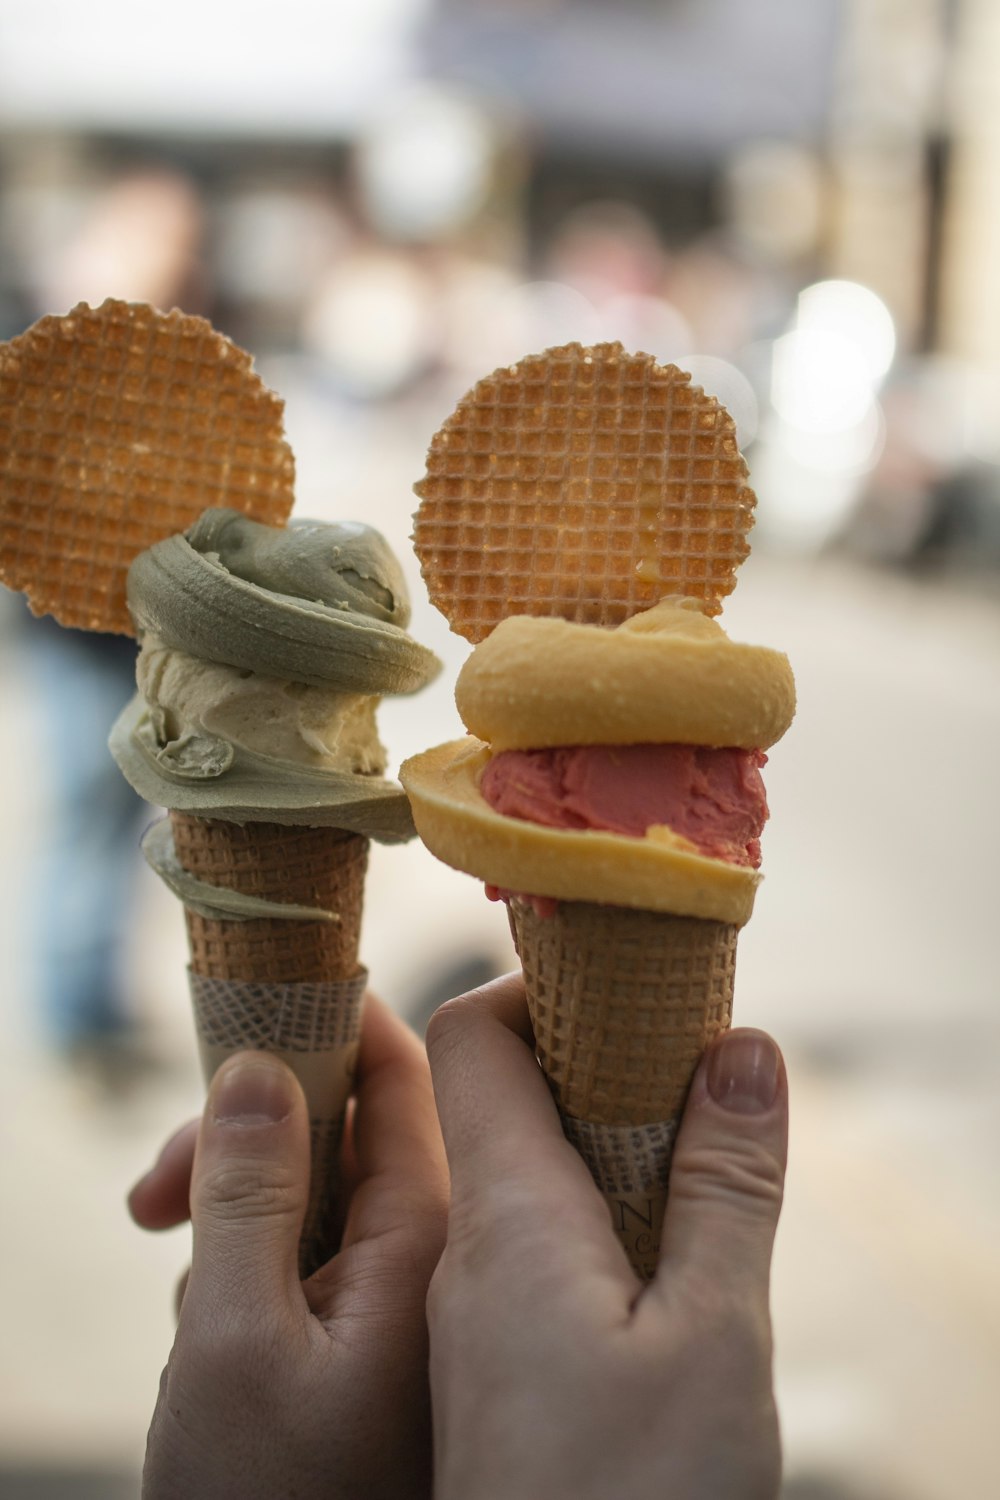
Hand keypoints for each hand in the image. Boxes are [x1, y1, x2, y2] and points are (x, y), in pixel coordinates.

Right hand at [128, 994, 447, 1499]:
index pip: (401, 1075)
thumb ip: (252, 1188)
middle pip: (351, 1134)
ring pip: (324, 1206)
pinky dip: (259, 1284)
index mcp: (439, 1239)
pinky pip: (323, 1274)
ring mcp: (419, 1316)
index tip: (233, 1028)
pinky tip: (214, 1348)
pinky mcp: (388, 1359)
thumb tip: (261, 1061)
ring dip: (240, 1225)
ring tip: (185, 1304)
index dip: (320, 1028)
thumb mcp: (233, 1342)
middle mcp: (446, 1265)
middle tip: (151, 1199)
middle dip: (247, 1146)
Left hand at [425, 976, 787, 1499]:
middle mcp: (469, 1257)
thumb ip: (726, 1186)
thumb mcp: (713, 1338)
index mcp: (505, 1222)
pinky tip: (663, 1257)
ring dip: (605, 1150)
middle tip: (689, 1069)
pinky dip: (597, 1222)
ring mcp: (475, 1319)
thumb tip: (739, 1046)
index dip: (537, 991)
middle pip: (500, 1104)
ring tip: (695, 1157)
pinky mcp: (497, 1371)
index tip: (626, 988)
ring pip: (525, 1181)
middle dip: (595, 1067)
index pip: (468, 1042)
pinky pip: (533, 1252)